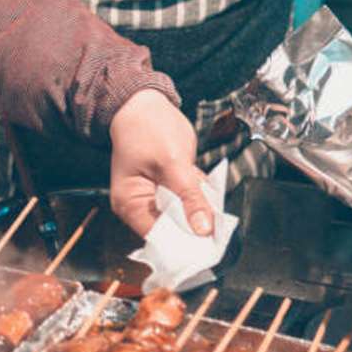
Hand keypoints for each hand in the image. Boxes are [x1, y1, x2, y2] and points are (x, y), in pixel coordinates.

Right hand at [109, 88, 212, 237]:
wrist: (143, 103)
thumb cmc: (149, 129)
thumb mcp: (174, 163)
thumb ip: (190, 198)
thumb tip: (204, 230)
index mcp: (131, 205)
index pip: (158, 238)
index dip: (184, 245)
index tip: (210, 248)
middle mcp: (138, 206)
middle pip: (170, 231)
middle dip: (195, 229)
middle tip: (220, 229)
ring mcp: (152, 198)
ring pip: (181, 217)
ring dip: (200, 213)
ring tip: (216, 211)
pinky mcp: (164, 189)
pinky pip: (185, 202)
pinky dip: (198, 200)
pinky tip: (210, 196)